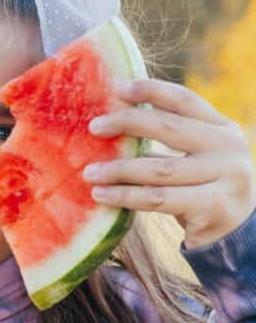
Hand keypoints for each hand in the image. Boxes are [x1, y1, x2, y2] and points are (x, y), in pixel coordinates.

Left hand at [82, 78, 255, 248]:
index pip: (184, 100)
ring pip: (159, 169)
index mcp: (223, 128)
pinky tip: (101, 196)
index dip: (151, 91)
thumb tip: (114, 122)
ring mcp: (226, 177)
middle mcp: (229, 147)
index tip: (118, 89)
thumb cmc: (202, 191)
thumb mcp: (195, 158)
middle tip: (94, 127)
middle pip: (170, 128)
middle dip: (127, 124)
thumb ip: (171, 140)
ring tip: (89, 172)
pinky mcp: (214, 206)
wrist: (234, 234)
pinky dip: (126, 197)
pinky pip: (159, 199)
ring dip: (119, 170)